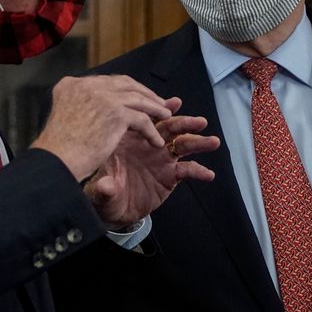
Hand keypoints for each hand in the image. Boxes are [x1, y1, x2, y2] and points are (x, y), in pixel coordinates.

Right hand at [31, 75, 174, 180]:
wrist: (55, 162)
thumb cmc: (59, 150)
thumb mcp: (67, 117)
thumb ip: (82, 106)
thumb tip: (102, 108)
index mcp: (72, 84)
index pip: (107, 82)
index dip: (126, 89)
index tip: (139, 97)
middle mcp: (86, 85)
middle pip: (125, 84)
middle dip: (145, 93)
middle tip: (159, 103)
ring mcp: (102, 97)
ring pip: (138, 99)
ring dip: (154, 108)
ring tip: (166, 117)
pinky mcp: (115, 112)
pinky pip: (142, 120)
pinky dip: (151, 131)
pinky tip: (156, 141)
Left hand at [86, 103, 220, 228]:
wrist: (111, 207)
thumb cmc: (102, 190)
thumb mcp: (99, 190)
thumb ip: (103, 188)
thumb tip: (106, 186)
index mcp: (130, 139)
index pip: (147, 118)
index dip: (160, 110)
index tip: (174, 104)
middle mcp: (149, 145)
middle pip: (170, 128)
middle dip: (185, 122)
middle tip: (200, 121)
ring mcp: (161, 159)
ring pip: (182, 145)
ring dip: (198, 141)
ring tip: (212, 141)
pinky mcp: (169, 176)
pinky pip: (186, 171)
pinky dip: (198, 171)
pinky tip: (208, 174)